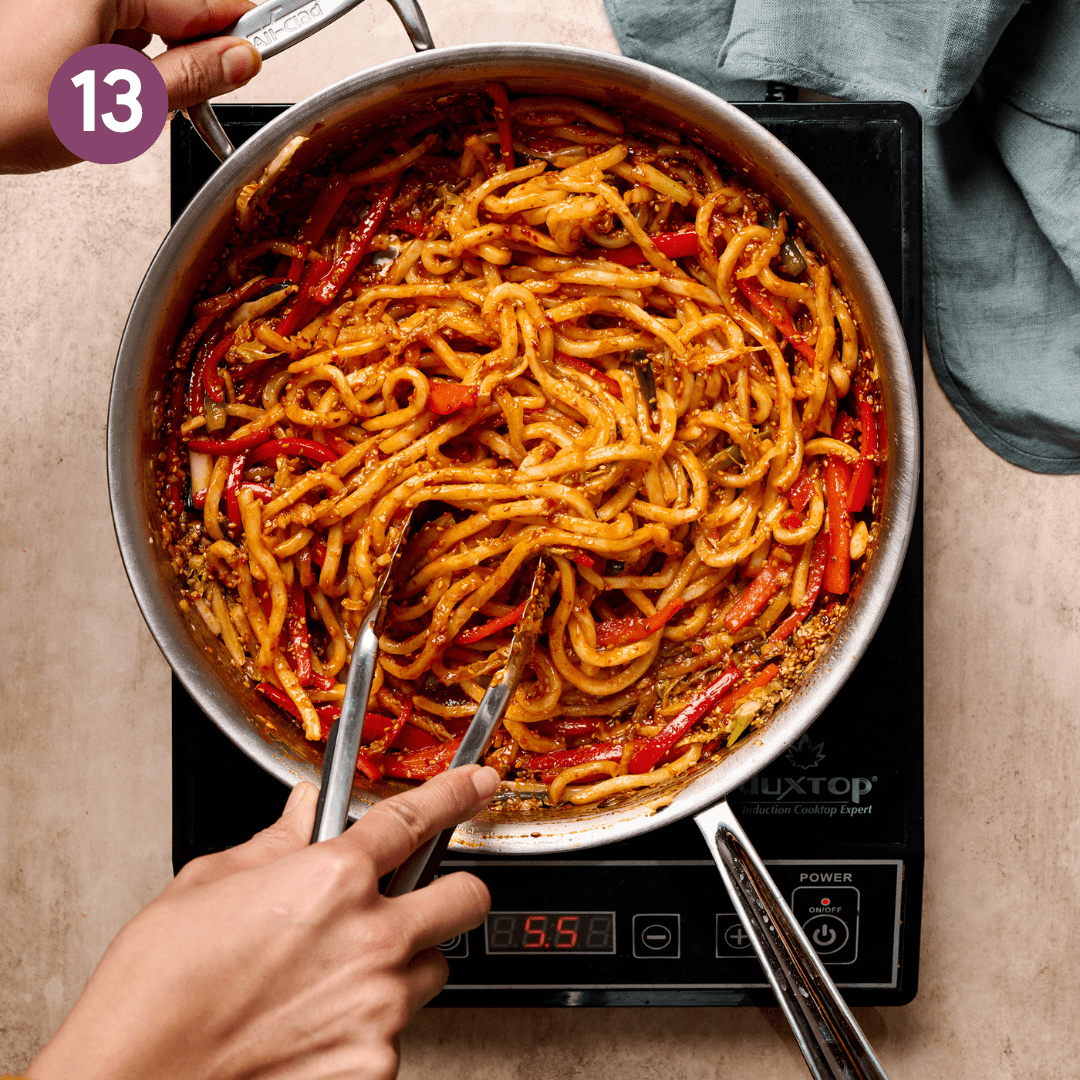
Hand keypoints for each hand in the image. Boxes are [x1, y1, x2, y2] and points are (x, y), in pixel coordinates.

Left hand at [0, 0, 263, 172]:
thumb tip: (239, 59)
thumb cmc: (3, 103)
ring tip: (115, 109)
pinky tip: (88, 96)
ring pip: (132, 26)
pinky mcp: (40, 15)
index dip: (238, 32)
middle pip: (168, 13)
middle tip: (187, 106)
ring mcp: (58, 1)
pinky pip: (96, 31)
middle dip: (182, 61)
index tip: (267, 48)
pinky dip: (105, 66)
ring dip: (141, 68)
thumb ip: (191, 76)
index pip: (200, 3)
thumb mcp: (120, 101)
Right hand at [28, 765, 498, 1079]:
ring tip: (338, 977)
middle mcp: (372, 940)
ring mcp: (379, 1009)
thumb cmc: (156, 991)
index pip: (417, 818)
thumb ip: (274, 843)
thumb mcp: (207, 886)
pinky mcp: (372, 1068)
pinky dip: (368, 1028)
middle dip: (450, 892)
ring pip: (432, 971)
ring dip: (403, 966)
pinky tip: (315, 1027)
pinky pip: (395, 1035)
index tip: (482, 784)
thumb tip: (304, 811)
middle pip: (465, 898)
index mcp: (332, 879)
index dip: (458, 793)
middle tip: (413, 902)